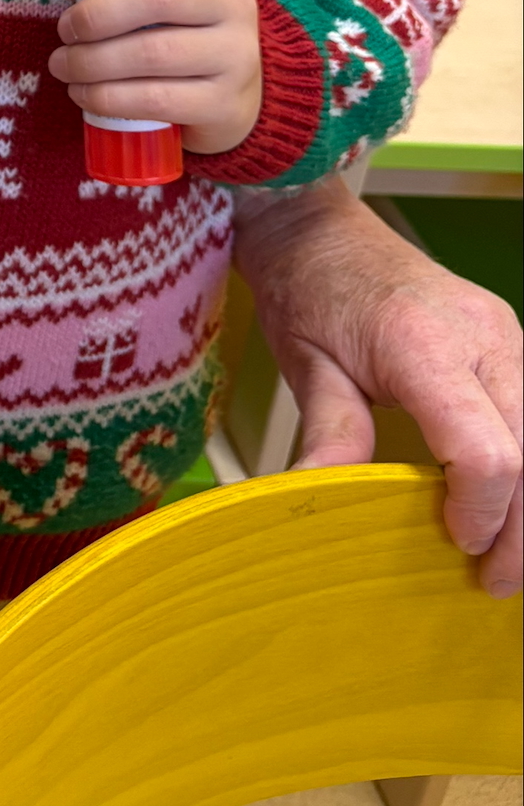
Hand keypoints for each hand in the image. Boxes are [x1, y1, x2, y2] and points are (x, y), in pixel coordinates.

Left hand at [29, 0, 261, 154]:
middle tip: (64, 29)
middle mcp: (232, 3)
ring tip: (63, 65)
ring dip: (94, 61)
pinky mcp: (223, 104)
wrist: (227, 96)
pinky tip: (85, 94)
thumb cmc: (171, 28)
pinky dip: (109, 97)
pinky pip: (158, 100)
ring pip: (154, 53)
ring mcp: (235, 55)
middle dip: (97, 15)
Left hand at [235, 174, 521, 597]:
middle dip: (523, 531)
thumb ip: (329, 433)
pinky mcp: (510, 341)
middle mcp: (484, 335)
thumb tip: (318, 499)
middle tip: (493, 582)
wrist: (317, 224)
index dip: (483, 514)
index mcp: (425, 343)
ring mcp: (506, 335)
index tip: (458, 547)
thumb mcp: (304, 362)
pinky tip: (512, 503)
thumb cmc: (307, 287)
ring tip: (507, 553)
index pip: (487, 452)